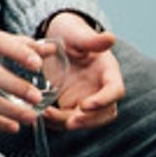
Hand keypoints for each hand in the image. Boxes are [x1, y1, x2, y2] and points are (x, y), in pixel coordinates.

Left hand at [44, 12, 123, 129]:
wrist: (58, 39)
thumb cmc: (72, 34)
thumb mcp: (79, 34)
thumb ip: (93, 40)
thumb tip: (111, 37)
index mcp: (108, 73)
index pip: (115, 91)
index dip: (103, 101)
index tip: (85, 105)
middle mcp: (101, 89)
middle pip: (104, 113)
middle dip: (88, 120)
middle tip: (69, 122)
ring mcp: (87, 98)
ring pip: (86, 119)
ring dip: (69, 122)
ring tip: (47, 114)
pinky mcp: (71, 104)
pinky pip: (67, 118)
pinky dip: (56, 121)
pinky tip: (41, 115)